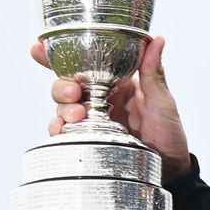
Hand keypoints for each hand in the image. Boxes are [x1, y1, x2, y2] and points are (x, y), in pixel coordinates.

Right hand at [33, 35, 191, 181]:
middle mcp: (100, 98)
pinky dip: (59, 130)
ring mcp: (92, 119)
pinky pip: (65, 132)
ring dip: (62, 108)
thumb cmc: (169, 133)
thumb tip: (157, 40)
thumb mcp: (162, 102)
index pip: (85, 62)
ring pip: (63, 107)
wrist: (170, 169)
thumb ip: (153, 73)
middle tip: (73, 92)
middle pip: (67, 84)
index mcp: (117, 81)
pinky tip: (62, 132)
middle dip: (61, 85)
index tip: (39, 47)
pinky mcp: (88, 140)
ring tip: (77, 115)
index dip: (59, 54)